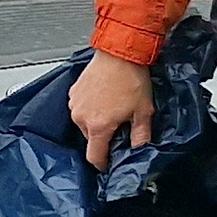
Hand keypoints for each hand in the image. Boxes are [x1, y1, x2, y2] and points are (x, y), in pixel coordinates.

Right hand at [69, 51, 155, 168]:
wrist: (119, 53)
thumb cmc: (131, 79)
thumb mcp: (143, 112)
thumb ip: (141, 136)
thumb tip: (140, 150)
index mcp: (97, 126)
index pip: (94, 156)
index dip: (103, 163)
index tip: (109, 163)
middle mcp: (81, 117)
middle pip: (91, 139)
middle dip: (104, 137)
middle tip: (121, 126)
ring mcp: (74, 104)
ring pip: (84, 124)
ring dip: (97, 122)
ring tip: (114, 108)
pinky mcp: (73, 92)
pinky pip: (81, 108)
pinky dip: (91, 108)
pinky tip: (105, 99)